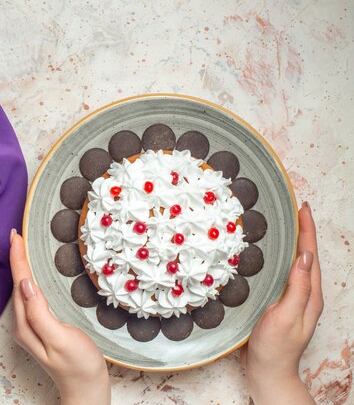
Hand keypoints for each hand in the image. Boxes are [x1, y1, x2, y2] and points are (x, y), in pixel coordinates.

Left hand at [9, 230, 110, 404]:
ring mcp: (31, 326)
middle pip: (17, 284)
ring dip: (21, 267)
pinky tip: (33, 273)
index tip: (16, 236)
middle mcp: (24, 323)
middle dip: (17, 258)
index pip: (19, 283)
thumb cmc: (78, 365)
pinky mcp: (41, 326)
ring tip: (22, 247)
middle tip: (18, 234)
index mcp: (26, 323)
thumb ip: (40, 312)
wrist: (87, 387)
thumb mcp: (60, 338)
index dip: (17, 258)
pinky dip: (30, 279)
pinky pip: (31, 296)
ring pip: (23, 289)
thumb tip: (26, 284)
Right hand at [241, 202, 321, 404]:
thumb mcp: (286, 316)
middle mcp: (305, 294)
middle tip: (293, 209)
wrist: (267, 371)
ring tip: (285, 224)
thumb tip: (304, 256)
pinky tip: (271, 255)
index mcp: (310, 294)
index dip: (307, 230)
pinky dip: (281, 257)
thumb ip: (297, 287)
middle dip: (302, 230)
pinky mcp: (280, 302)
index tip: (302, 208)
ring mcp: (293, 299)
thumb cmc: (275, 347)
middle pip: (306, 255)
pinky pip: (285, 273)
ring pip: (296, 263)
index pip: (310, 254)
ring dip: (293, 242)